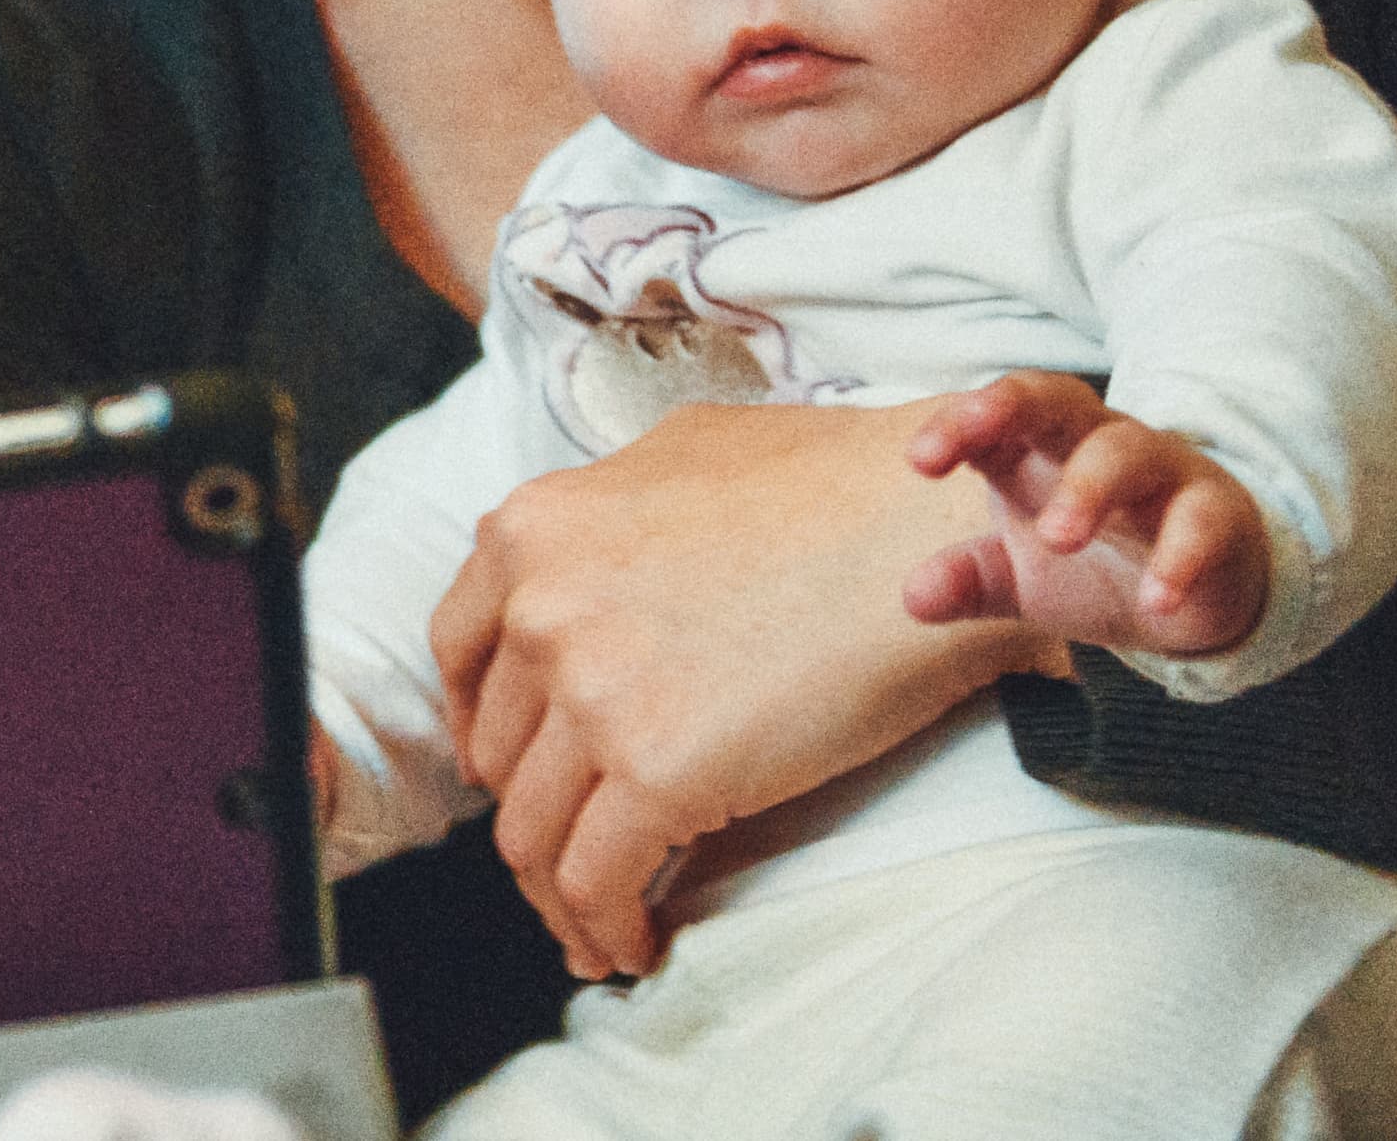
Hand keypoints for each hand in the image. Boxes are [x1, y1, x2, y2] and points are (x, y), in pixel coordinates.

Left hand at [428, 398, 1056, 982]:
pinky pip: (594, 881)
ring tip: (597, 928)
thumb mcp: (683, 452)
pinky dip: (604, 927)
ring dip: (557, 895)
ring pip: (532, 833)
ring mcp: (590, 693)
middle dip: (532, 810)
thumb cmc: (838, 483)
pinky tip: (634, 943)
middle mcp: (539, 609)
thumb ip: (612, 510)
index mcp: (532, 532)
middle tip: (572, 848)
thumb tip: (589, 561)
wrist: (937, 527)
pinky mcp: (655, 772)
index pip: (459, 651)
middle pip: (501, 752)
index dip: (479, 722)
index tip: (505, 765)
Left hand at [904, 371, 1269, 658]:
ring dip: (1090, 487)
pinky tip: (1155, 601)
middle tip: (975, 447)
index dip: (958, 424)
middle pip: (1057, 399)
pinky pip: (1201, 521)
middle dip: (1012, 409)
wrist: (1197, 595)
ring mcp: (1162, 471)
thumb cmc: (1095, 563)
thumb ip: (971, 580)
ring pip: (1127, 450)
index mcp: (1038, 446)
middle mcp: (1097, 442)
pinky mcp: (1218, 513)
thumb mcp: (1022, 579)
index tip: (921, 460)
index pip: (994, 414)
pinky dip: (1179, 558)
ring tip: (1059, 539)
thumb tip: (913, 598)